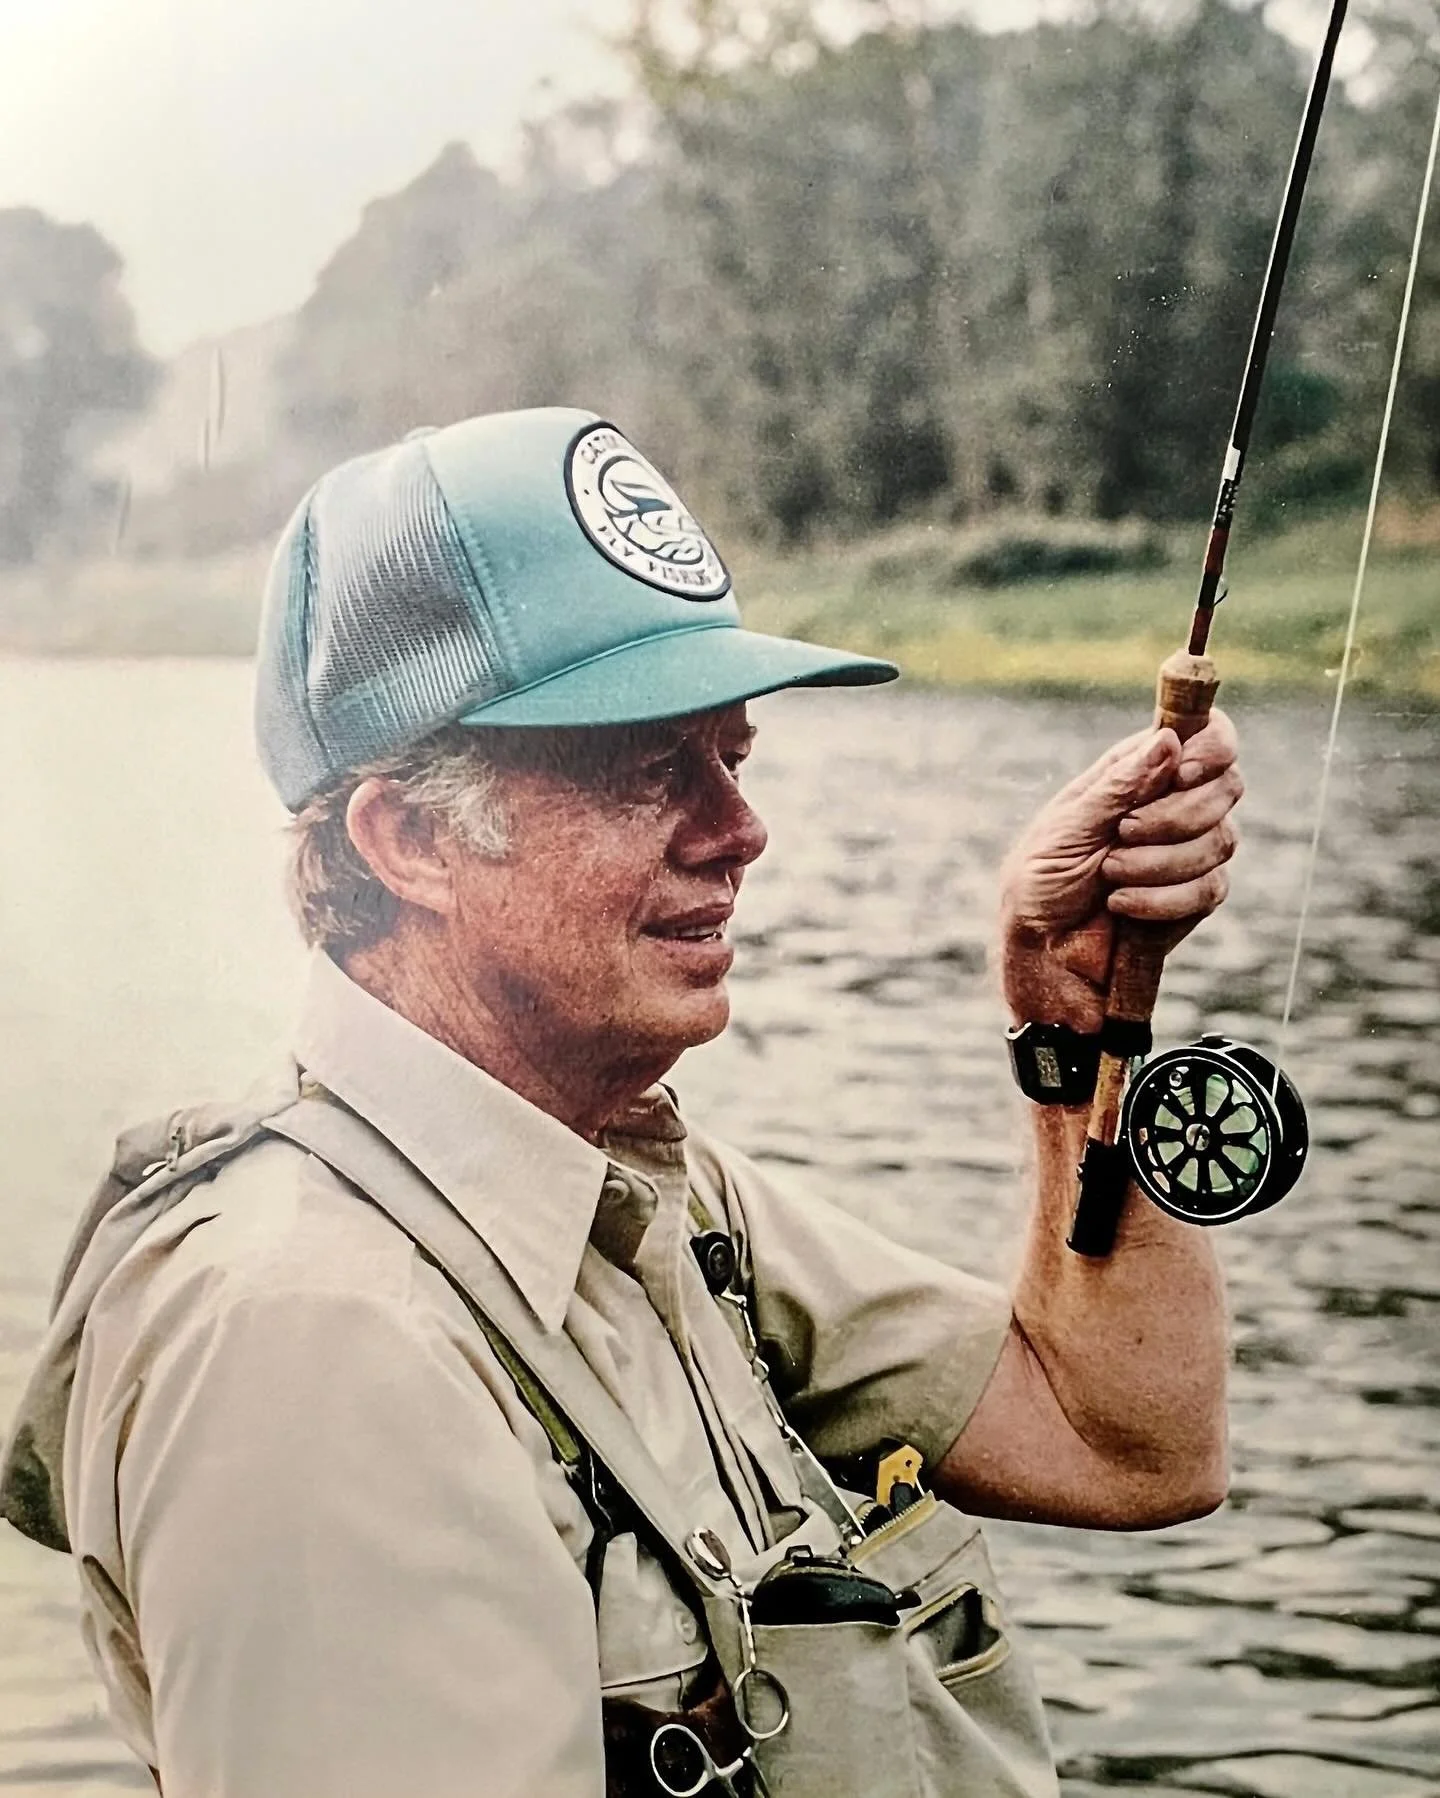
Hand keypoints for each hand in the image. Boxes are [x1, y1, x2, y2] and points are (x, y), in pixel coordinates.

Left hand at [999, 710, 1241, 1031]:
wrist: (1041, 953)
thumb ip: (1120, 785)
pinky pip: (1211, 889)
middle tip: (1123, 835)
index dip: (1211, 747)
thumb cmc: (1039, 883)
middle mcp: (1171, 804)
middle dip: (1176, 816)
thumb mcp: (1067, 827)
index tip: (1184, 773)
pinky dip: (1162, 899)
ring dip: (1160, 863)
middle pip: (1227, 785)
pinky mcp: (1195, 896)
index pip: (1208, 735)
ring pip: (1222, 840)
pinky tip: (1122, 906)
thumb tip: (1168, 739)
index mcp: (1138, 771)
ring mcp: (1189, 850)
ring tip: (1109, 876)